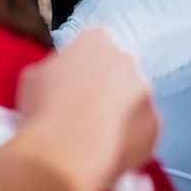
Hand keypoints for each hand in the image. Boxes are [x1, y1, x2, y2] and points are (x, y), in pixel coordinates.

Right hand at [10, 29, 158, 190]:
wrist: (63, 152)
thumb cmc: (44, 112)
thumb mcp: (35, 74)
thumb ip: (56, 66)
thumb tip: (61, 76)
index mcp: (96, 39)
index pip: (94, 44)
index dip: (81, 66)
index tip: (72, 82)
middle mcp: (126, 58)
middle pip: (117, 70)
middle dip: (105, 87)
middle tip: (84, 110)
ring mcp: (144, 91)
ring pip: (133, 100)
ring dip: (119, 112)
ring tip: (92, 134)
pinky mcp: (155, 122)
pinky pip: (143, 128)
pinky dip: (130, 137)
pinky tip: (107, 148)